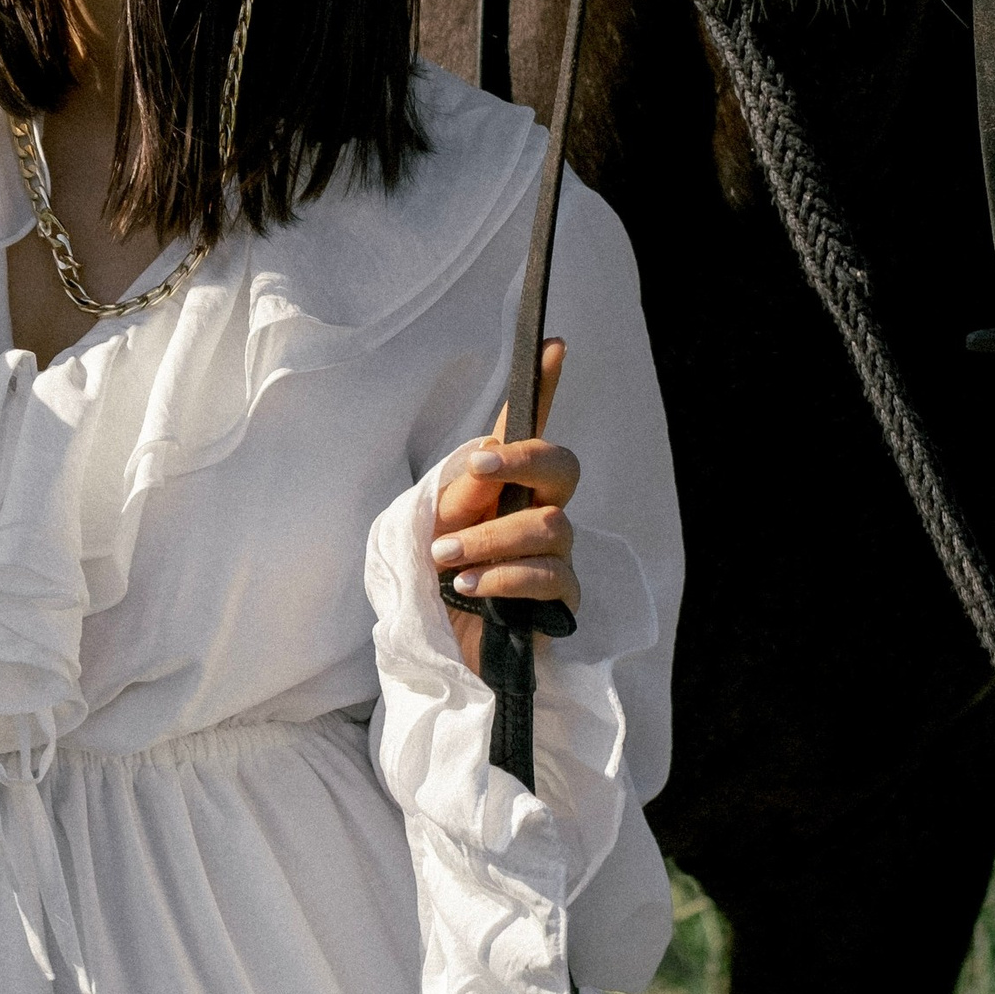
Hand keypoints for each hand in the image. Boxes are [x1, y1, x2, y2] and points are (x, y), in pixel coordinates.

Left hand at [428, 339, 578, 680]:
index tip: (553, 342)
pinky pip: (549, 576)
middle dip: (524, 459)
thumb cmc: (434, 584)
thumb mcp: (431, 530)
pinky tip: (470, 590)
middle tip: (480, 469)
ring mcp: (555, 555)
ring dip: (491, 538)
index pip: (530, 429)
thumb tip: (487, 457)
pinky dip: (504, 577)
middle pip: (563, 464)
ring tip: (448, 560)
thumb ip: (458, 495)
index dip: (546, 384)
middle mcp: (538, 511)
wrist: (437, 651)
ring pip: (549, 524)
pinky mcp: (559, 600)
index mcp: (505, 487)